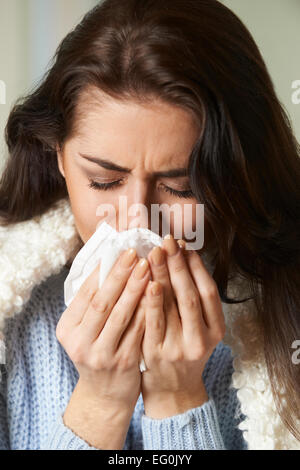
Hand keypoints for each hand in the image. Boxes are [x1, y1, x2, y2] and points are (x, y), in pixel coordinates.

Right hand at [56, 248, 150, 411]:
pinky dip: (147, 309)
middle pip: (102, 302)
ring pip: (121, 315)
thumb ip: (94, 303)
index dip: (104, 270)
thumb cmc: (98, 352)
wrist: (105, 394)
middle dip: (120, 275)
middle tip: (135, 253)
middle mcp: (80, 343)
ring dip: (135, 288)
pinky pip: (137, 330)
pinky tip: (157, 291)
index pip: (86, 293)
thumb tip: (112, 262)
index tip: (119, 250)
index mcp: (67, 329)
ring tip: (148, 267)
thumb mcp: (86, 330)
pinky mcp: (123, 363)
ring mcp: (101, 355)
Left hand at [137, 235, 225, 417]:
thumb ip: (193, 300)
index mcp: (216, 330)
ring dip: (163, 276)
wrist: (172, 390)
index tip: (184, 245)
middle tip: (167, 241)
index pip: (208, 292)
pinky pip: (153, 322)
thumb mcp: (199, 329)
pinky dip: (151, 300)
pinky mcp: (157, 354)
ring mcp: (179, 348)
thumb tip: (181, 257)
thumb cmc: (184, 350)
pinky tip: (148, 282)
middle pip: (190, 295)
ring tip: (155, 252)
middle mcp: (201, 339)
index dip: (197, 266)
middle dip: (178, 265)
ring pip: (173, 305)